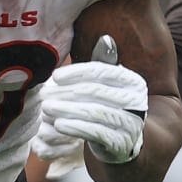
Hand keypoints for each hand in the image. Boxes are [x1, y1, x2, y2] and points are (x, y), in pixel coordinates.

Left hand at [31, 61, 148, 164]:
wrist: (122, 143)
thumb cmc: (108, 107)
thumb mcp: (107, 85)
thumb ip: (103, 64)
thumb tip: (105, 38)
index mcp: (133, 82)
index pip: (102, 72)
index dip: (77, 73)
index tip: (54, 76)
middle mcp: (137, 102)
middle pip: (96, 92)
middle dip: (67, 92)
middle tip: (44, 95)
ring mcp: (131, 124)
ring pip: (94, 112)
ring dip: (67, 110)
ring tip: (47, 109)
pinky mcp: (122, 143)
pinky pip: (95, 133)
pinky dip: (75, 128)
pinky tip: (59, 124)